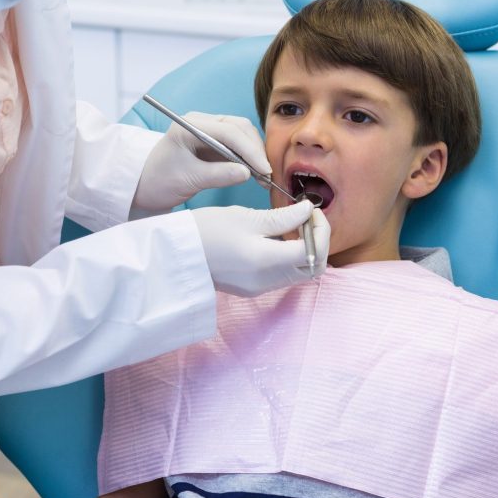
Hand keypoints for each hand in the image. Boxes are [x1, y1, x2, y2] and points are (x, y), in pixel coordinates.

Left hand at [132, 112, 269, 213]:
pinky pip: (238, 145)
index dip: (249, 150)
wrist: (144, 186)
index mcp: (190, 124)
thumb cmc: (158, 180)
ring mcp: (209, 131)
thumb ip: (218, 175)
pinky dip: (249, 158)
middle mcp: (202, 122)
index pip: (228, 131)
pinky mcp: (214, 143)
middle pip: (239, 128)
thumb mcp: (187, 180)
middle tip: (266, 175)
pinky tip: (255, 174)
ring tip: (263, 177)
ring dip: (255, 154)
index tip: (263, 170)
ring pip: (242, 135)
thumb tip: (247, 173)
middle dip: (255, 150)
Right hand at [192, 201, 327, 296]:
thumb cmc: (205, 230)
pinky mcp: (252, 288)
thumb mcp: (245, 217)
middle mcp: (267, 280)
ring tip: (290, 224)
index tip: (312, 210)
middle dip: (318, 241)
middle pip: (314, 268)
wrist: (176, 255)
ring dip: (305, 249)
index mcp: (266, 261)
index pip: (314, 252)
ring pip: (300, 272)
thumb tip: (308, 211)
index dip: (321, 229)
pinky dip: (290, 257)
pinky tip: (276, 237)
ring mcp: (260, 288)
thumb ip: (281, 217)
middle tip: (307, 217)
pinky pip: (283, 275)